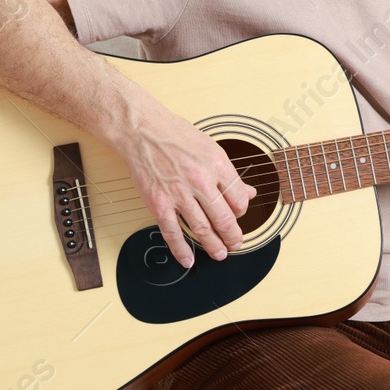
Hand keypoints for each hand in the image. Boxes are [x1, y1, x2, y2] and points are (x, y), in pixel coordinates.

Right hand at [118, 91, 255, 267]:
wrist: (143, 130)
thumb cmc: (175, 135)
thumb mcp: (210, 148)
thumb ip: (229, 173)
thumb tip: (247, 192)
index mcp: (217, 165)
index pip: (239, 199)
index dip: (242, 212)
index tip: (239, 216)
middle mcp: (201, 181)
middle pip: (224, 218)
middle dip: (233, 236)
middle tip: (236, 243)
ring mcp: (179, 194)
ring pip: (202, 229)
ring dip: (214, 245)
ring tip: (220, 253)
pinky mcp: (159, 203)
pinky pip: (173, 233)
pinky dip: (181, 249)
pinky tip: (188, 259)